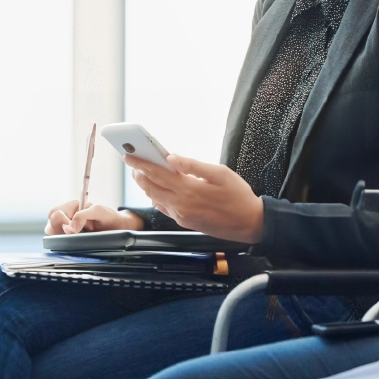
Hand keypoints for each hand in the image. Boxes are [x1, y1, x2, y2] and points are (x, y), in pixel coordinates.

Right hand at [44, 200, 143, 235]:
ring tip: (76, 237)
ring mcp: (68, 230)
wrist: (119, 229)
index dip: (60, 219)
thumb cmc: (109, 217)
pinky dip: (65, 244)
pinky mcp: (70, 241)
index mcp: (72, 207)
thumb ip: (83, 215)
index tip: (70, 226)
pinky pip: (60, 244)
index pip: (55, 213)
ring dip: (61, 237)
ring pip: (53, 235)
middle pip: (50, 224)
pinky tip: (76, 244)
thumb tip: (69, 228)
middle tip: (73, 232)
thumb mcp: (99, 211)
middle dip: (58, 228)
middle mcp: (67, 218)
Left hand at [127, 153, 264, 243]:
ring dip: (146, 185)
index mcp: (189, 189)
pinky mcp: (185, 222)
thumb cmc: (238, 196)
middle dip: (139, 173)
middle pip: (150, 187)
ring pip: (155, 198)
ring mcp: (182, 216)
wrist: (250, 223)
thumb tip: (172, 158)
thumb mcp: (219, 173)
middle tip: (133, 161)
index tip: (128, 155)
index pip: (156, 173)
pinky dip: (157, 196)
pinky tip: (158, 189)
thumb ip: (193, 165)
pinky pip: (164, 208)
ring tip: (143, 172)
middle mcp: (181, 205)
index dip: (140, 163)